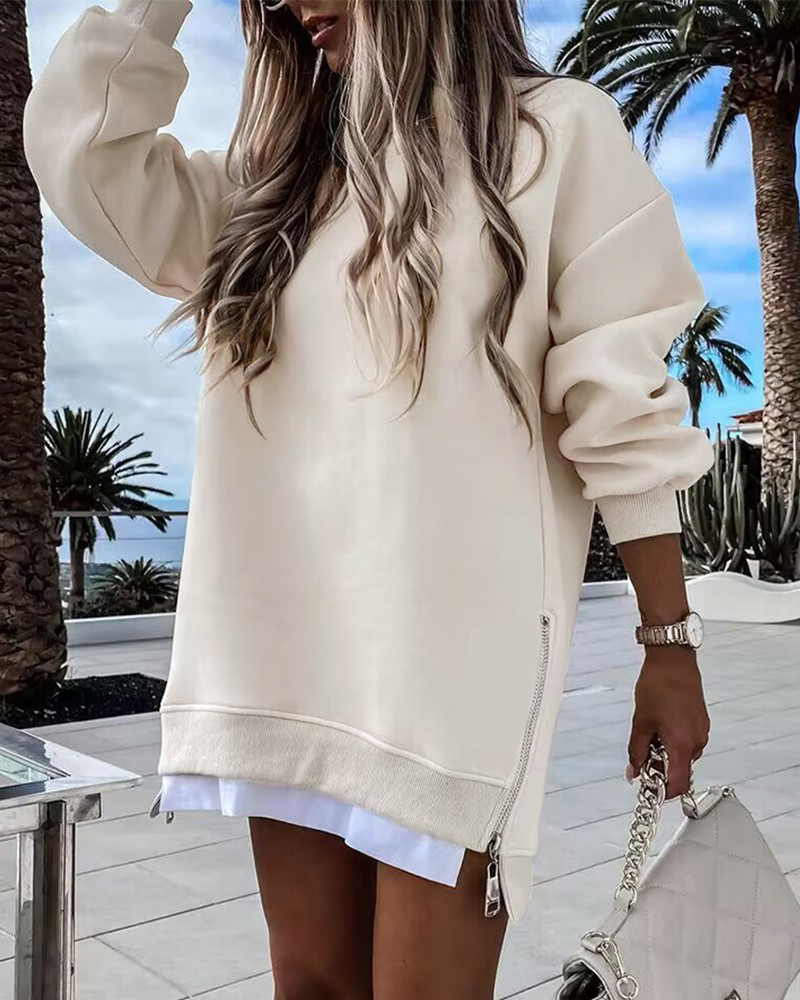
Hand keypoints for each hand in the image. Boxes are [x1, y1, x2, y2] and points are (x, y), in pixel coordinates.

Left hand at [627, 645, 709, 798]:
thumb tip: (633, 772)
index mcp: (682, 744)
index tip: (650, 788)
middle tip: (642, 756)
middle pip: (681, 770)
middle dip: (661, 769)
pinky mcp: (701, 722)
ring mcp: (702, 731)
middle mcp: (697, 741)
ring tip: (650, 734)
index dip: (664, 792)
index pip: (679, 784)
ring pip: (684, 755)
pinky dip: (675, 742)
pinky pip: (689, 742)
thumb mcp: (641, 721)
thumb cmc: (657, 686)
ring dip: (667, 754)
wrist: (673, 660)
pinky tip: (661, 726)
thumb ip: (636, 751)